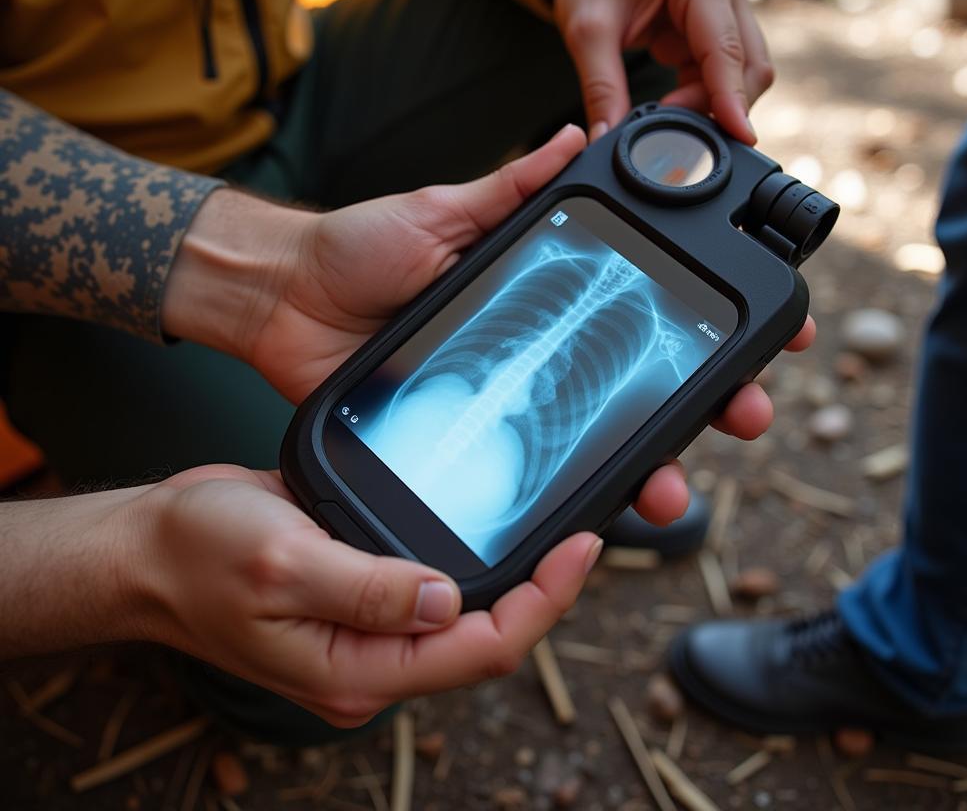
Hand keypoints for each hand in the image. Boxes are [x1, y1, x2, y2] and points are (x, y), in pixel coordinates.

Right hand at [124, 464, 600, 725]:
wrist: (150, 547)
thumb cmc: (197, 557)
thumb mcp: (282, 564)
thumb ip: (367, 589)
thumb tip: (448, 601)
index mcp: (357, 670)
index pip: (478, 647)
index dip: (542, 602)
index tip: (582, 548)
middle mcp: (371, 659)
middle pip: (483, 637)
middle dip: (543, 593)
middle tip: (587, 532)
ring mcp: (367, 629)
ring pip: (463, 614)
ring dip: (512, 577)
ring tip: (557, 528)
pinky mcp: (362, 593)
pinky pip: (431, 587)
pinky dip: (468, 559)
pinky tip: (488, 524)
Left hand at [163, 126, 814, 528]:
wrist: (281, 299)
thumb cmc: (359, 249)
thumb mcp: (441, 211)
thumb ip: (512, 187)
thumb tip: (582, 135)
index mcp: (543, 293)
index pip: (642, 311)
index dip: (705, 325)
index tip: (770, 333)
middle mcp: (540, 348)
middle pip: (640, 385)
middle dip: (707, 403)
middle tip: (749, 415)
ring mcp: (510, 397)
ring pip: (598, 440)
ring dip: (652, 464)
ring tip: (679, 486)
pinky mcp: (472, 436)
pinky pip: (532, 469)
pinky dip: (574, 492)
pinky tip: (607, 509)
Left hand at [548, 0, 773, 141]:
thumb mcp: (585, 33)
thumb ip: (600, 87)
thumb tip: (604, 138)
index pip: (726, 51)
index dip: (731, 99)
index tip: (739, 138)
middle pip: (749, 66)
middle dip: (719, 106)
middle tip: (670, 128)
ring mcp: (730, 5)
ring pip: (743, 74)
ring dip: (711, 102)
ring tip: (663, 110)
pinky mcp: (723, 26)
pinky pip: (726, 74)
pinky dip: (704, 95)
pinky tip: (671, 100)